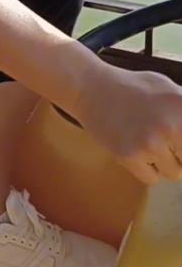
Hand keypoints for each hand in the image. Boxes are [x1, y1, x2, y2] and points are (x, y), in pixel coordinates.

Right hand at [76, 65, 181, 184]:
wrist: (93, 89)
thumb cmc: (133, 88)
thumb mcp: (169, 88)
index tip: (177, 146)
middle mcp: (171, 126)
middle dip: (179, 154)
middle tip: (163, 139)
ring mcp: (150, 143)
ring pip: (174, 173)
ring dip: (163, 163)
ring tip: (146, 141)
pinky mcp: (130, 156)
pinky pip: (152, 178)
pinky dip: (145, 169)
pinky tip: (134, 147)